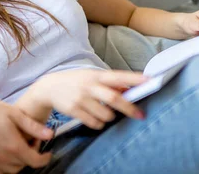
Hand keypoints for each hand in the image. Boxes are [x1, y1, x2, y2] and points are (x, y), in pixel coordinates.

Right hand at [0, 96, 52, 173]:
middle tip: (30, 139)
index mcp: (14, 147)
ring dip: (19, 160)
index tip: (48, 153)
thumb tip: (50, 134)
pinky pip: (0, 169)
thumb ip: (33, 127)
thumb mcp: (14, 114)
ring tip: (17, 144)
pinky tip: (5, 149)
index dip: (45, 158)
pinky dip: (7, 163)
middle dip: (31, 154)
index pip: (36, 161)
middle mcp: (4, 159)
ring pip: (13, 169)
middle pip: (25, 165)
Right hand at [30, 69, 147, 129]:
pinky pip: (94, 123)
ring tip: (106, 112)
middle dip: (129, 108)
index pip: (118, 76)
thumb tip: (129, 89)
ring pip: (105, 115)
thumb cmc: (76, 81)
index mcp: (96, 75)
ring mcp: (81, 99)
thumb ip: (109, 83)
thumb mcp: (91, 76)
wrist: (50, 87)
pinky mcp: (74, 110)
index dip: (134, 79)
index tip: (149, 80)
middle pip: (114, 98)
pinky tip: (95, 117)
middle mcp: (89, 86)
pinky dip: (99, 123)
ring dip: (111, 117)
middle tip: (140, 115)